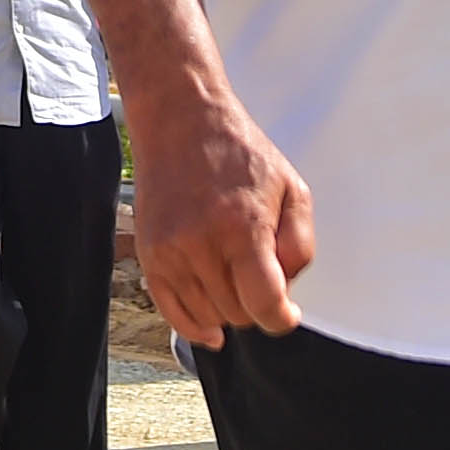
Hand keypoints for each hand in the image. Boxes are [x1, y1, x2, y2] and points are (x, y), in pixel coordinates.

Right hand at [128, 82, 312, 349]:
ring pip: (207, 317)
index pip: (264, 305)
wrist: (180, 122)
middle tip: (257, 274)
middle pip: (237, 314)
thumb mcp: (292, 188)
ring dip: (227, 309)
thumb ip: (300, 245)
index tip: (287, 312)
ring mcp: (170, 252)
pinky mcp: (149, 255)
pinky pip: (172, 313)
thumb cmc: (239, 153)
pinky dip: (194, 325)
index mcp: (242, 226)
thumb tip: (285, 291)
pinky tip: (210, 326)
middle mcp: (201, 244)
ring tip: (232, 276)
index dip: (282, 318)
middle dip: (255, 304)